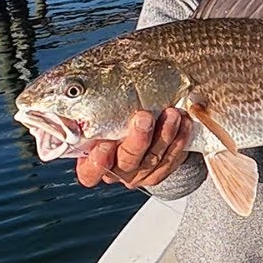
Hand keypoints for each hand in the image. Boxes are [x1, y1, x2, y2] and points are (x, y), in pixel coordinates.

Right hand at [76, 108, 191, 189]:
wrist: (137, 127)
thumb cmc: (110, 116)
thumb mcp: (98, 112)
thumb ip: (94, 106)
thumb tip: (78, 88)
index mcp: (92, 162)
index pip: (90, 172)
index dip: (97, 162)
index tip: (105, 143)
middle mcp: (115, 171)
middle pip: (126, 163)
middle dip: (138, 140)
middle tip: (145, 117)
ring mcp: (139, 174)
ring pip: (153, 160)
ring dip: (164, 135)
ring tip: (172, 114)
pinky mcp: (159, 172)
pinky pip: (172, 159)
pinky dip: (179, 140)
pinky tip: (184, 122)